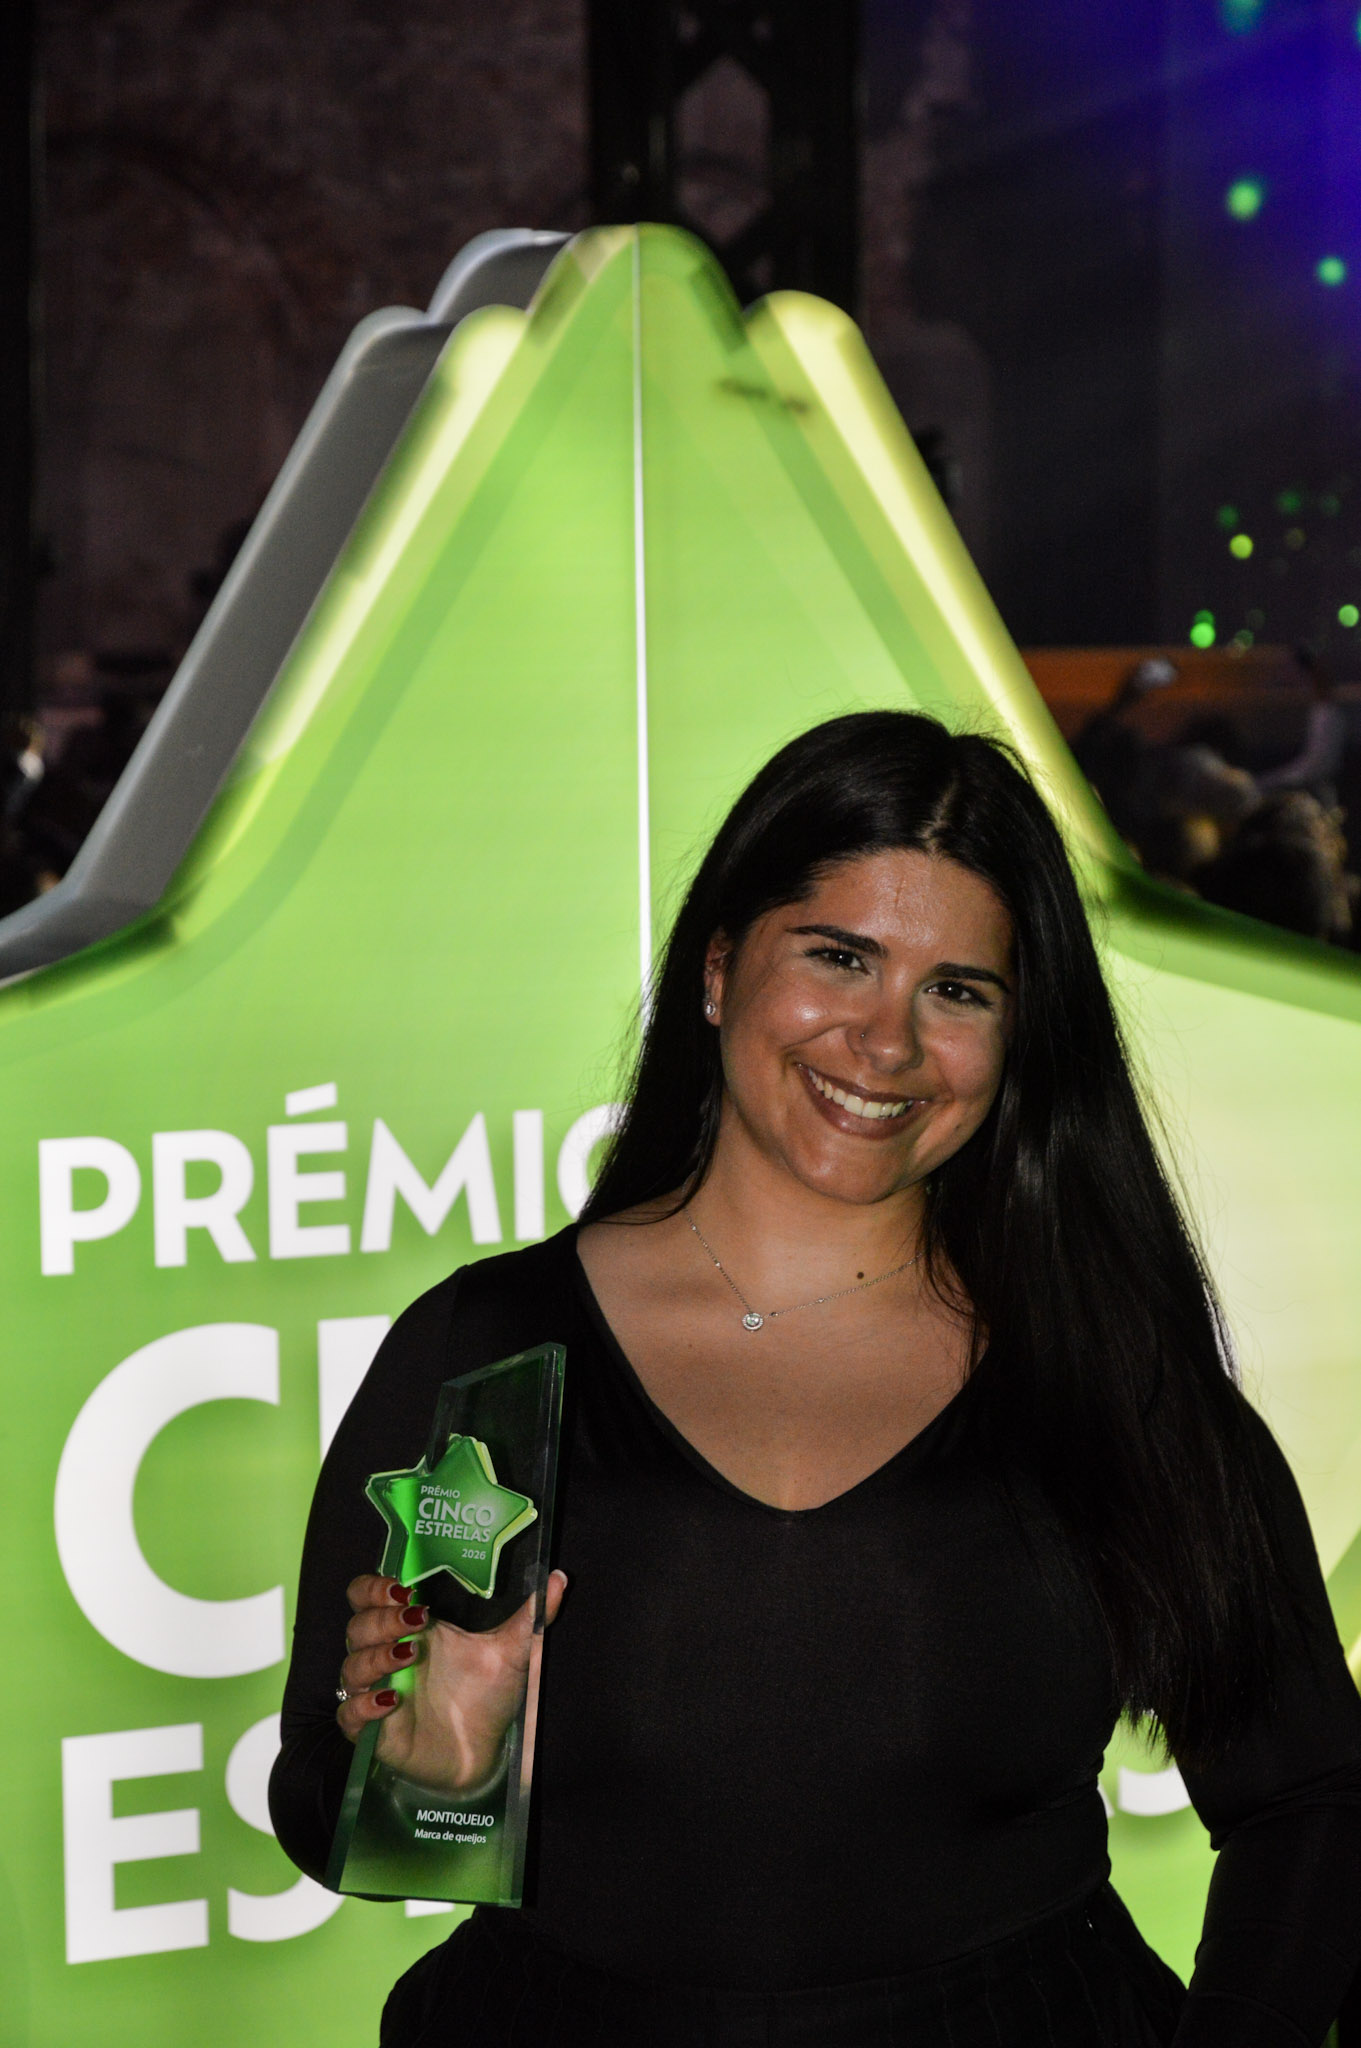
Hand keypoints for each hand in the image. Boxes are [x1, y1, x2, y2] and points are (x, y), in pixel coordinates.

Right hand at [336, 1570, 567, 1795]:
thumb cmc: (488, 1696)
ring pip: (351, 1665)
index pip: (367, 1595)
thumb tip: (561, 1578)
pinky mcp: (373, 1729)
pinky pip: (349, 1714)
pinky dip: (363, 1705)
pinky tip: (391, 1700)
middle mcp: (387, 1655)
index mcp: (410, 1628)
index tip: (400, 1587)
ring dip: (375, 1656)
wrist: (482, 1753)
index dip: (372, 1587)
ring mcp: (377, 1691)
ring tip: (410, 1654)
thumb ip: (533, 1616)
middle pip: (358, 1625)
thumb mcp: (513, 1653)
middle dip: (380, 1618)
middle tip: (414, 1619)